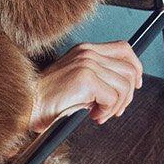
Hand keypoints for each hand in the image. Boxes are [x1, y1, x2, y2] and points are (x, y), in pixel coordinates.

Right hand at [28, 42, 144, 131]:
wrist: (27, 106)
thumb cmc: (48, 99)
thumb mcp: (76, 80)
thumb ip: (98, 76)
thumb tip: (125, 86)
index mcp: (85, 50)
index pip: (124, 49)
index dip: (136, 67)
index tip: (136, 85)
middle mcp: (87, 53)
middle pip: (129, 69)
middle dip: (128, 94)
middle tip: (114, 109)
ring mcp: (86, 64)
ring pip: (124, 86)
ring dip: (116, 106)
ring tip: (100, 114)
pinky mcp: (85, 79)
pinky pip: (113, 97)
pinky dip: (107, 111)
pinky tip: (93, 115)